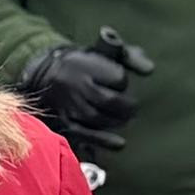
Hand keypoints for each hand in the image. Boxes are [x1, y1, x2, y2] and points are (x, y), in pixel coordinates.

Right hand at [15, 28, 154, 158]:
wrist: (44, 73)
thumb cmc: (84, 63)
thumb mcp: (105, 52)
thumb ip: (131, 57)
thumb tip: (150, 70)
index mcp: (85, 65)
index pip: (117, 78)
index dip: (122, 82)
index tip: (120, 83)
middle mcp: (75, 85)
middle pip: (110, 100)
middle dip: (127, 107)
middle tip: (132, 108)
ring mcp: (67, 105)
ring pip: (98, 118)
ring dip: (117, 121)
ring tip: (123, 119)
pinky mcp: (62, 121)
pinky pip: (83, 134)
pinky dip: (102, 140)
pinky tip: (119, 143)